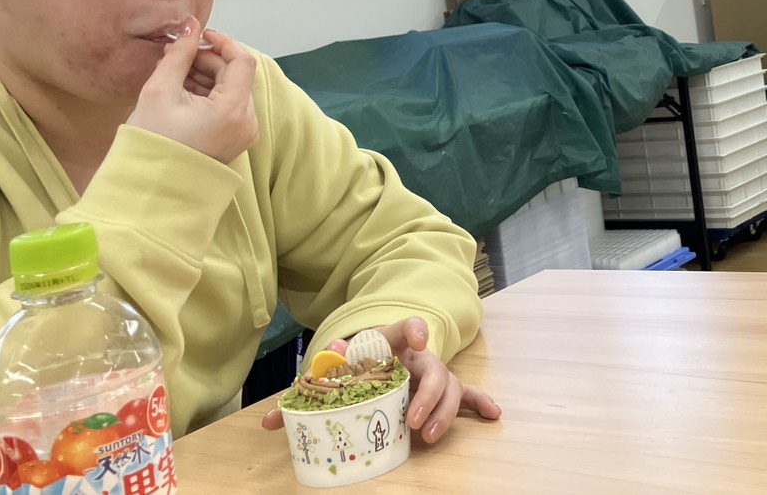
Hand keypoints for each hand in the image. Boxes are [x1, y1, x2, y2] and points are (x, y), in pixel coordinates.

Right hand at [128, 18, 257, 164]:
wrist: (149, 189)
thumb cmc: (152, 141)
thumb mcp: (160, 90)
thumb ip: (180, 54)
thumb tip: (190, 24)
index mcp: (234, 109)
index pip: (242, 60)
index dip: (222, 42)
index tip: (199, 35)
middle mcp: (247, 122)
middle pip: (236, 75)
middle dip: (207, 61)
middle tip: (176, 55)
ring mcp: (243, 133)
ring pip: (231, 90)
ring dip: (206, 76)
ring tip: (174, 74)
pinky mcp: (234, 140)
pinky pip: (228, 106)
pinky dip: (209, 94)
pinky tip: (182, 92)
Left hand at [262, 317, 501, 443]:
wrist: (370, 354)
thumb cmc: (350, 365)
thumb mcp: (326, 373)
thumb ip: (303, 392)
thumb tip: (272, 420)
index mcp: (386, 343)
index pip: (401, 329)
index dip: (412, 330)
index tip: (419, 339)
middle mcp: (414, 357)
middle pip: (434, 366)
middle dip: (428, 395)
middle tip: (411, 422)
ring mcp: (430, 372)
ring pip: (451, 384)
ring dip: (445, 410)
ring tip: (429, 436)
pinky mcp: (440, 390)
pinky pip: (466, 394)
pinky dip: (479, 402)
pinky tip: (494, 414)